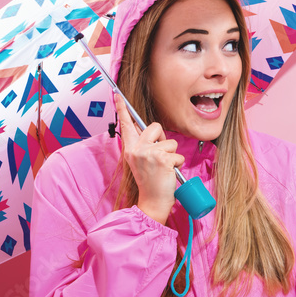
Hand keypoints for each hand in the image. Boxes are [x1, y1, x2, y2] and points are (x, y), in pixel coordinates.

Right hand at [114, 92, 184, 224]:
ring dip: (173, 155)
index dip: (122, 109)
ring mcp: (149, 153)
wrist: (152, 201)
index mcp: (130, 149)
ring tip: (165, 168)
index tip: (117, 95)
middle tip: (161, 154)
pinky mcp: (162, 159)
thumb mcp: (139, 161)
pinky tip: (170, 173)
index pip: (125, 126)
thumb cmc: (150, 182)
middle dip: (163, 138)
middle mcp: (136, 149)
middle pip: (155, 127)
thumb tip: (144, 129)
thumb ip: (141, 146)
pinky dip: (178, 164)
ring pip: (171, 142)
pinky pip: (178, 155)